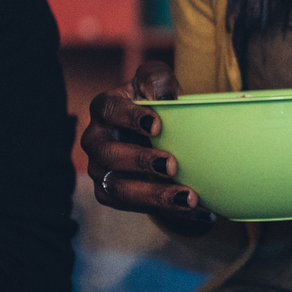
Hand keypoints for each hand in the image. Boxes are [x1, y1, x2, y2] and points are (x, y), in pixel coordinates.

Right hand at [81, 61, 208, 223]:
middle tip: (172, 166)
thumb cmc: (157, 101)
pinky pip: (134, 208)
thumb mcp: (159, 83)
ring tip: (189, 198)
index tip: (157, 125)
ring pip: (119, 188)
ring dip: (154, 195)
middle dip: (140, 161)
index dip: (130, 117)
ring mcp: (100, 170)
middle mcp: (96, 140)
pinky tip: (195, 209)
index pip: (108, 109)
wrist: (158, 131)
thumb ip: (158, 81)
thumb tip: (164, 97)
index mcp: (105, 108)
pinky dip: (165, 210)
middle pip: (109, 154)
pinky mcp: (110, 194)